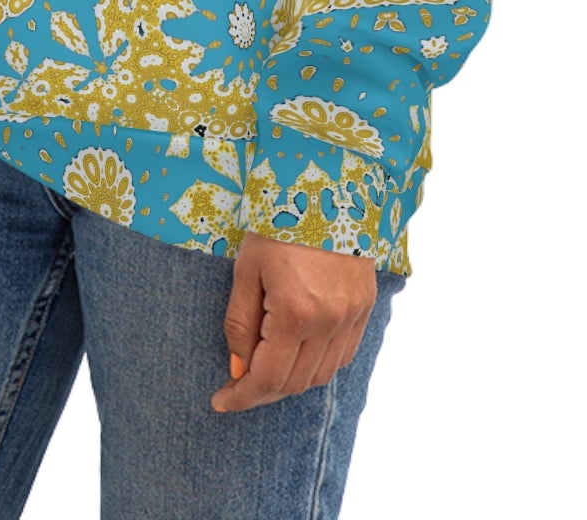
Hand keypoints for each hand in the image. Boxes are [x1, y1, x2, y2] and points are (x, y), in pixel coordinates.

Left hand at [211, 234, 377, 412]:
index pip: (268, 378)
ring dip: (291, 380)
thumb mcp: (246, 269)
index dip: (242, 396)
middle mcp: (329, 321)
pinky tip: (298, 352)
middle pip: (295, 383)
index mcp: (295, 312)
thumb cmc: (278, 222)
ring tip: (266, 366)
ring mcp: (352, 315)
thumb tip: (239, 368)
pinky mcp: (365, 306)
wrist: (325, 185)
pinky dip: (318, 364)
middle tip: (238, 384)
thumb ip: (240, 324)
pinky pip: (343, 355)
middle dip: (263, 391)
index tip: (221, 401)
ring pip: (321, 375)